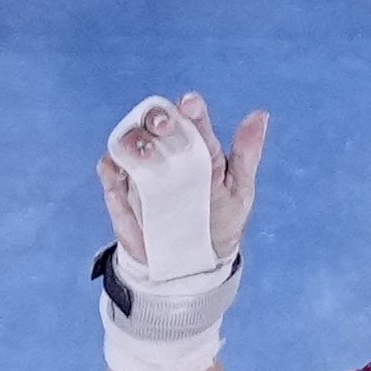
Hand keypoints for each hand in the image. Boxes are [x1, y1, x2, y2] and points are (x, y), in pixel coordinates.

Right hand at [100, 93, 267, 279]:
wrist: (191, 266)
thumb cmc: (219, 222)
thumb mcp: (239, 191)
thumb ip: (246, 154)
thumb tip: (260, 115)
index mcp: (197, 146)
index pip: (191, 118)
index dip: (190, 108)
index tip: (191, 104)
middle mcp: (167, 151)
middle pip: (154, 121)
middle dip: (156, 117)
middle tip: (164, 126)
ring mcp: (142, 170)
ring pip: (129, 140)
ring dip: (133, 138)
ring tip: (146, 150)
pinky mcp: (121, 192)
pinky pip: (110, 171)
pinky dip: (110, 165)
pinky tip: (117, 166)